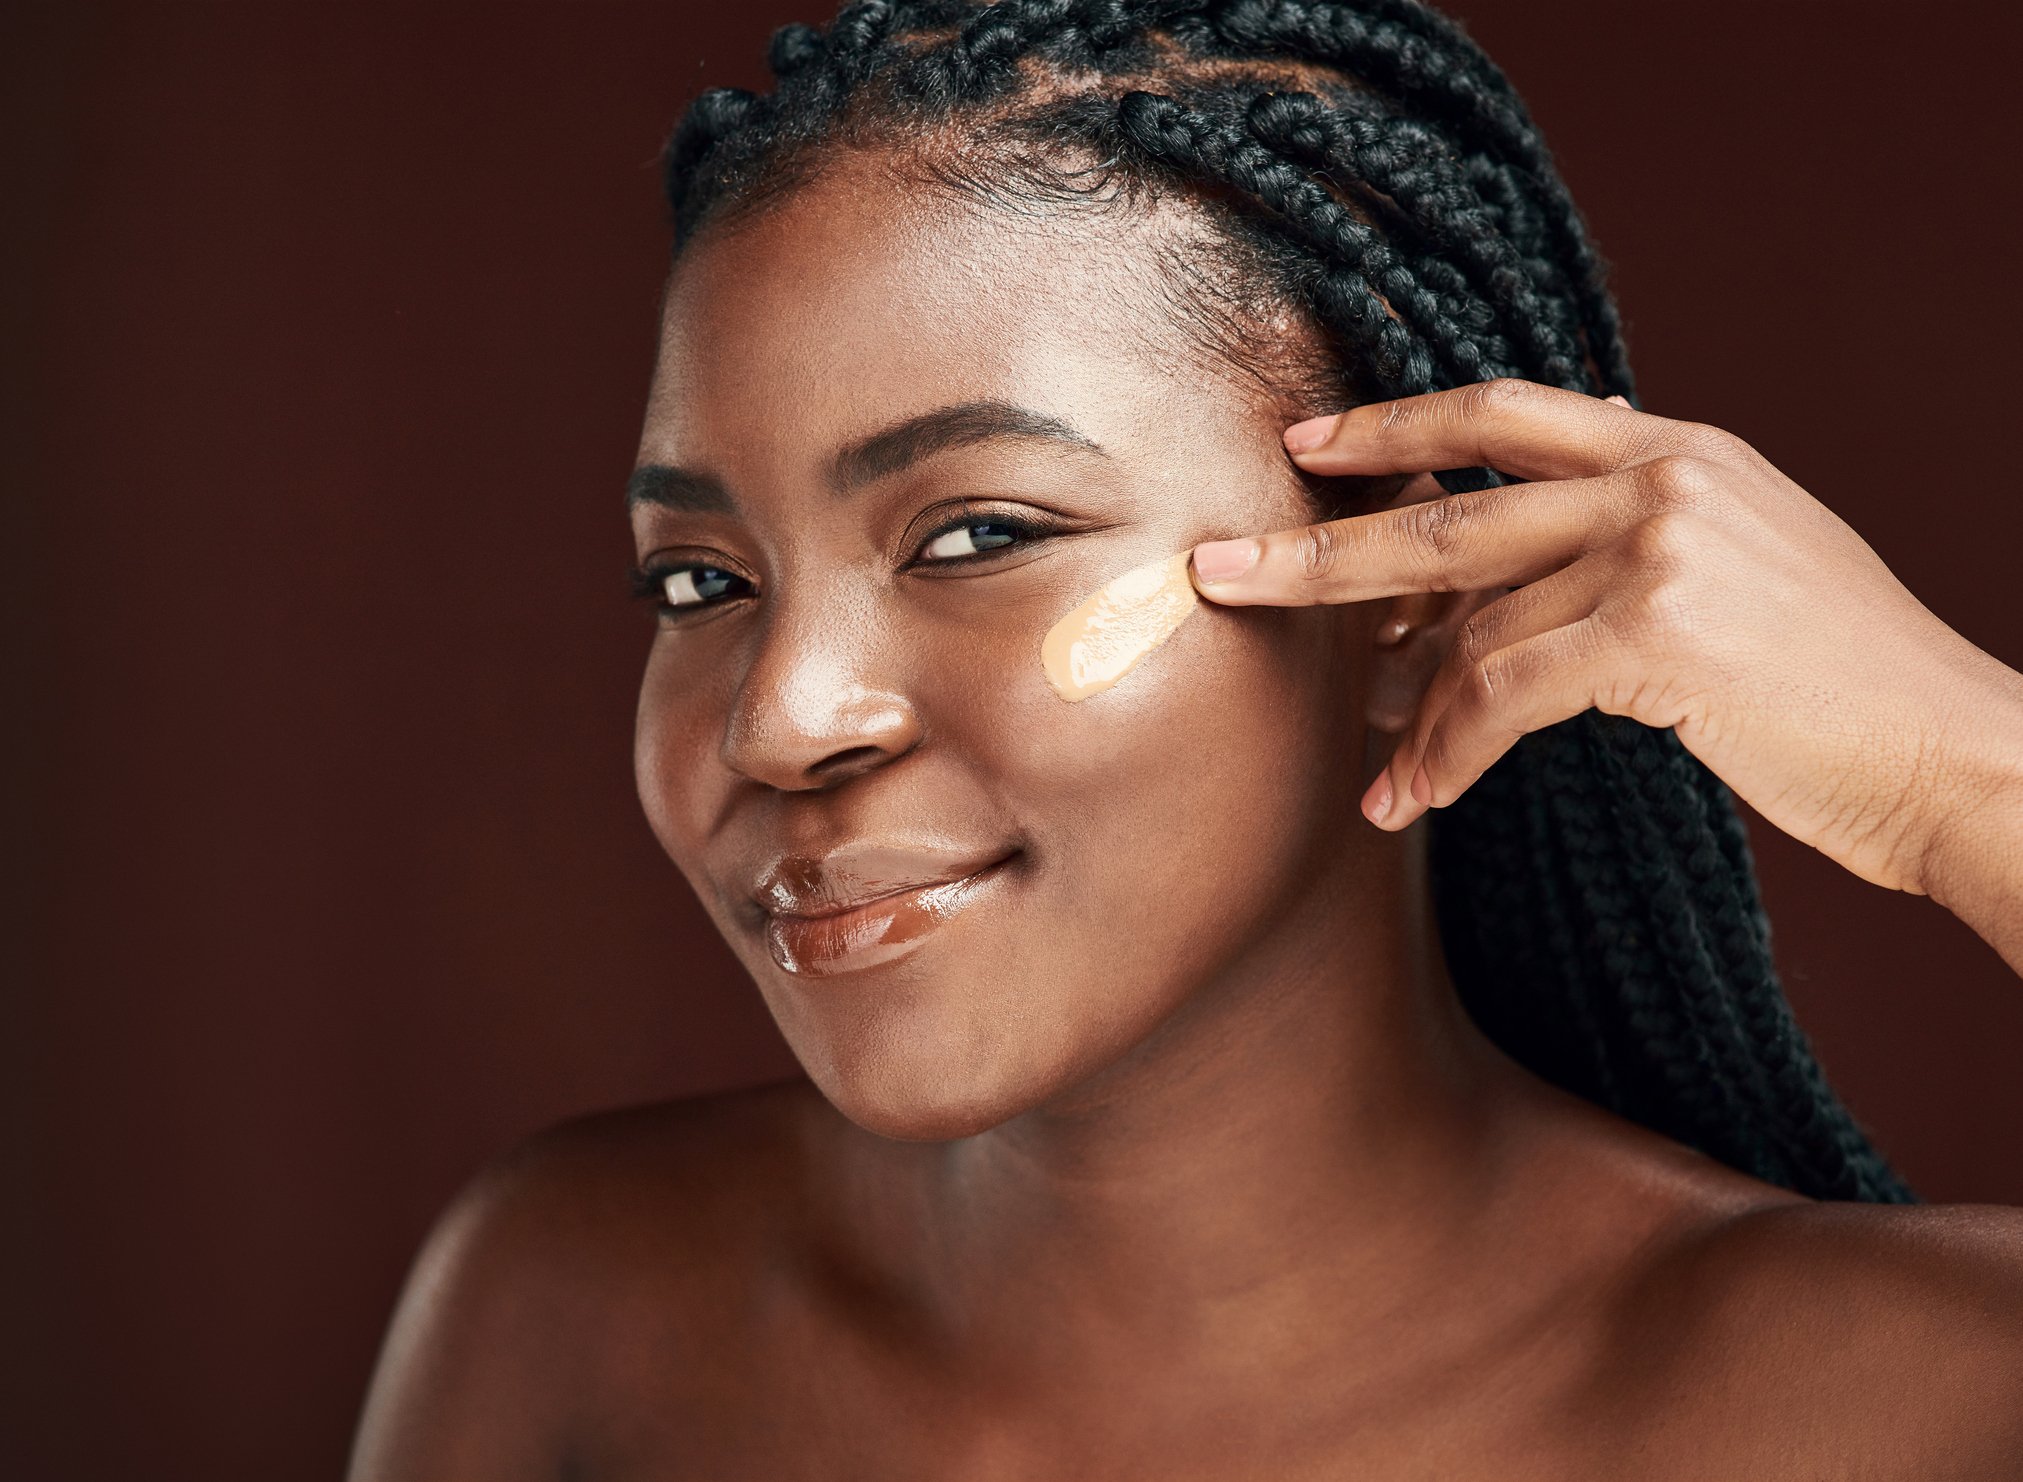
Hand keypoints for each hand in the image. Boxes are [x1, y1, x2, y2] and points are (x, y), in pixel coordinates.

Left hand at [1187, 379, 2022, 898]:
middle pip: (1449, 507)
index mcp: (1677, 449)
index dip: (1396, 425)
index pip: (1505, 413)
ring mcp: (1660, 545)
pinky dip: (1447, 755)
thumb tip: (1479, 598)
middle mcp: (1663, 476)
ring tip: (1359, 753)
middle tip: (1223, 570)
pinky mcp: (1657, 631)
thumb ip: (1623, 551)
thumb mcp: (1740, 576)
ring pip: (1468, 622)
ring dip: (1400, 703)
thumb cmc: (1843, 690)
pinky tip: (1415, 799)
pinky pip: (1503, 694)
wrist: (1959, 753)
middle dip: (1327, 549)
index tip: (1310, 445)